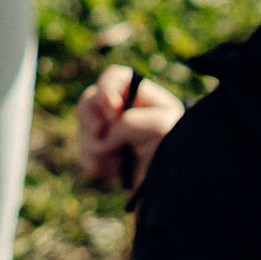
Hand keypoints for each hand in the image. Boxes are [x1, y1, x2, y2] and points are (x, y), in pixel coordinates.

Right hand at [76, 67, 182, 191]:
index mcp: (137, 94)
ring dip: (98, 149)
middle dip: (92, 122)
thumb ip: (129, 124)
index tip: (114, 112)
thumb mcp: (159, 127)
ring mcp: (108, 132)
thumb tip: (105, 138)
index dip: (105, 91)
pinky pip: (87, 157)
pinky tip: (116, 170)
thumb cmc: (173, 145)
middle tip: (101, 135)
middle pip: (88, 103)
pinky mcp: (103, 156)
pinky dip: (99, 166)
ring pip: (85, 133)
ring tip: (120, 160)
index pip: (113, 77)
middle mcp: (120, 109)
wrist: (176, 182)